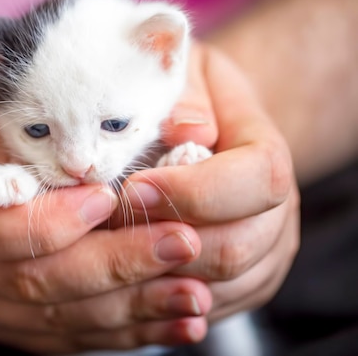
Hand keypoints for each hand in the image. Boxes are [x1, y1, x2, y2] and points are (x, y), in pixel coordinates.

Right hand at [0, 88, 212, 352]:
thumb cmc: (2, 129)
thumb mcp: (11, 104)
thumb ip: (53, 115)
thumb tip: (151, 119)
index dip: (54, 220)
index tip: (112, 197)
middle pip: (36, 282)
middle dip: (115, 265)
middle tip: (181, 244)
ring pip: (63, 320)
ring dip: (135, 308)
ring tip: (195, 293)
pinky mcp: (22, 328)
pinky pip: (77, 339)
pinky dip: (132, 332)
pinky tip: (181, 321)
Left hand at [122, 42, 299, 322]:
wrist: (206, 128)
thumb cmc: (185, 100)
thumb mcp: (182, 76)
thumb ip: (184, 99)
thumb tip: (187, 129)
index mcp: (266, 153)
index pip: (255, 180)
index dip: (194, 190)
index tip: (133, 188)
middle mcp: (276, 210)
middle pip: (238, 245)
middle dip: (164, 240)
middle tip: (106, 225)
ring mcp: (264, 252)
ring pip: (219, 285)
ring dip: (158, 274)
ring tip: (109, 250)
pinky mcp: (242, 282)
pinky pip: (207, 307)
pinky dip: (164, 299)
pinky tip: (126, 274)